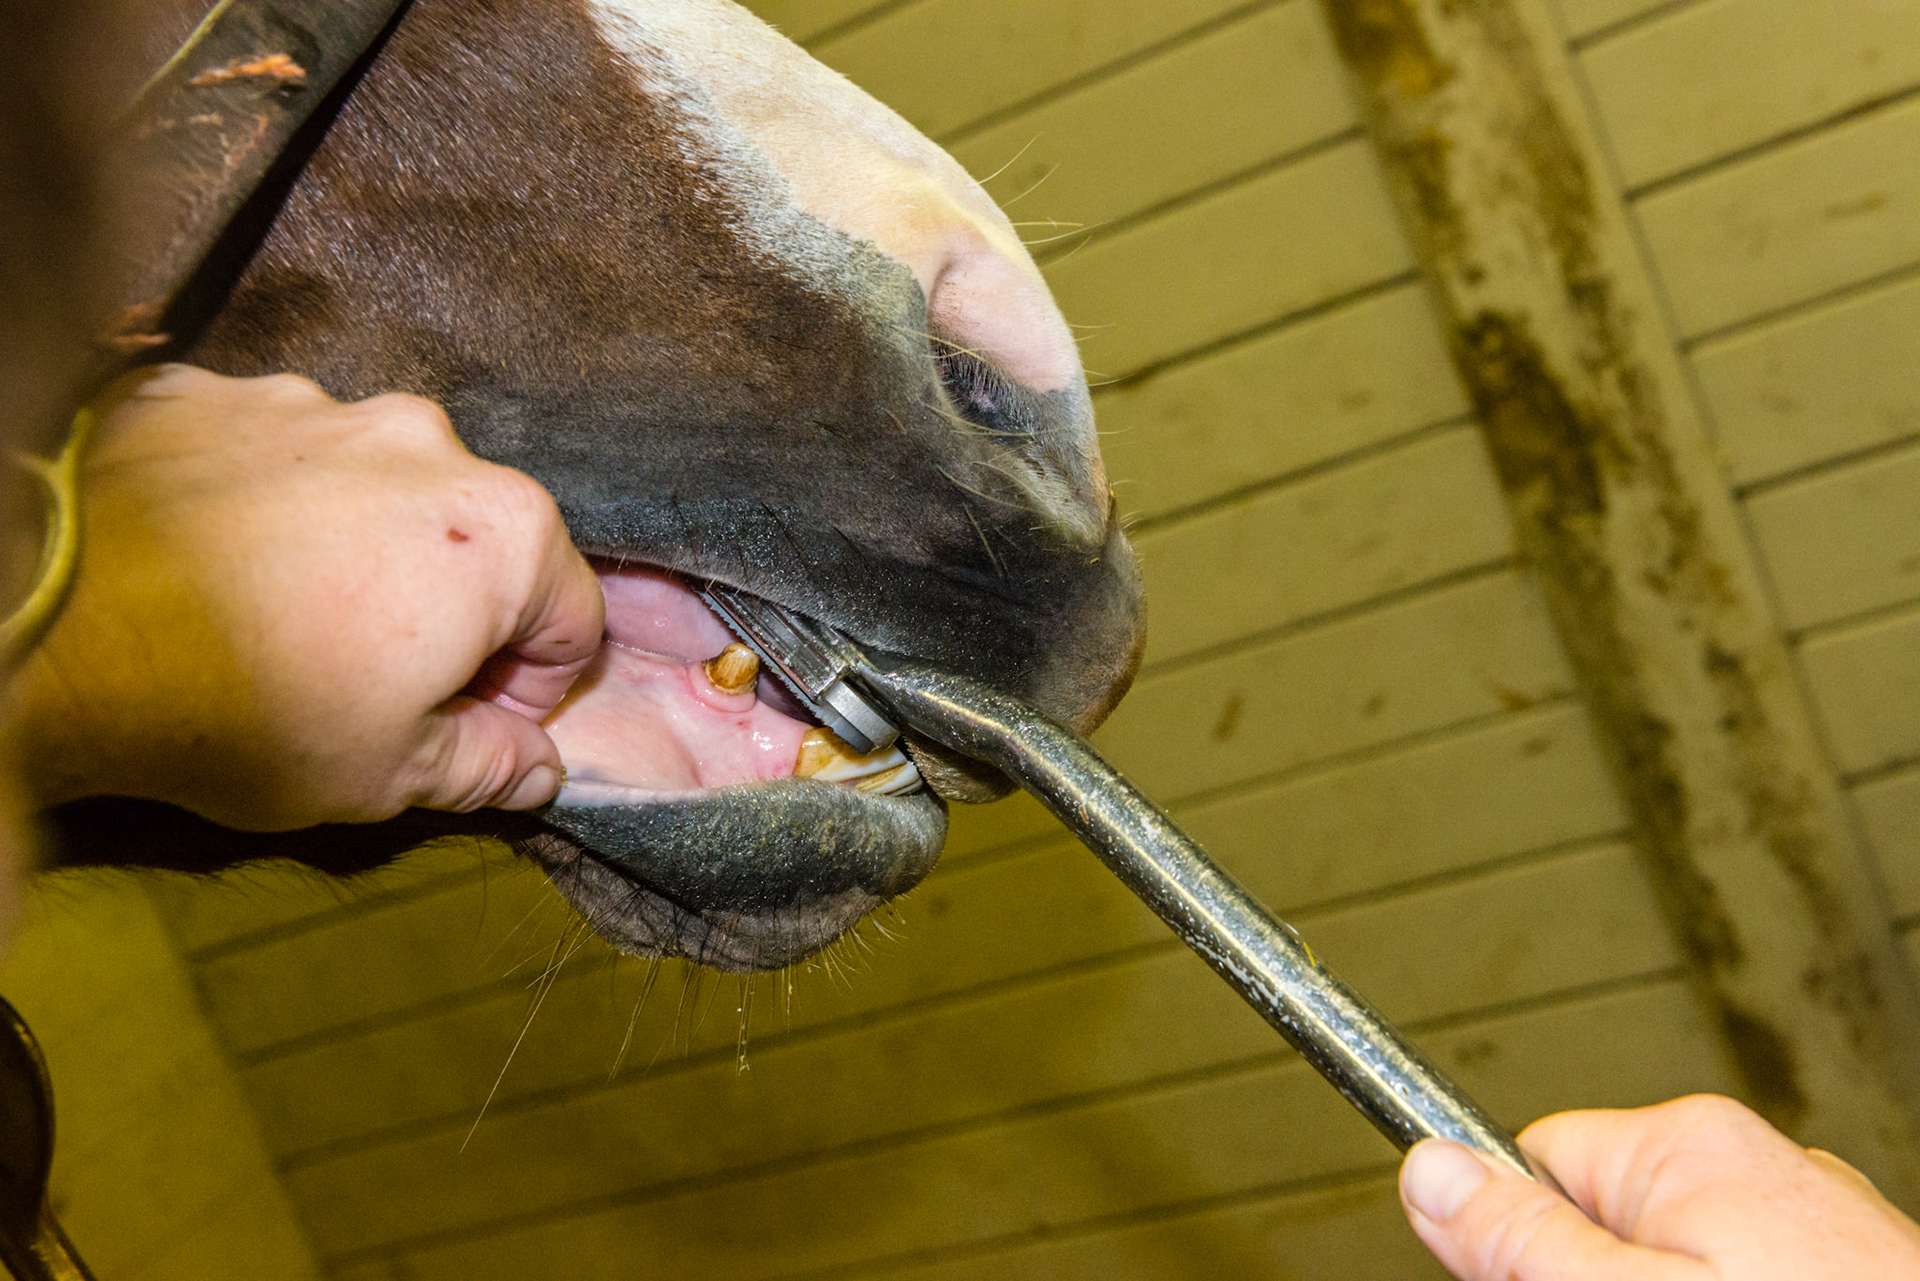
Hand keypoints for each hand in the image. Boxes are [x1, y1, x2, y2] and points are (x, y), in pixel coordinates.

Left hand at [11, 365, 603, 828]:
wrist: (51, 626)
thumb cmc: (243, 708)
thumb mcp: (386, 773)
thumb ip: (486, 766)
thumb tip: (537, 769)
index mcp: (500, 533)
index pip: (571, 618)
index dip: (531, 690)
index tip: (470, 725)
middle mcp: (426, 444)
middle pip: (481, 540)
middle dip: (450, 611)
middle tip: (376, 680)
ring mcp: (316, 406)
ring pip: (376, 490)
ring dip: (358, 549)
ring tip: (281, 618)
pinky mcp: (216, 394)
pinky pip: (273, 455)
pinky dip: (265, 503)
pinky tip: (217, 565)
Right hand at [1401, 1095, 1919, 1279]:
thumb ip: (1527, 1239)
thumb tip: (1427, 1170)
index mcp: (1690, 1146)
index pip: (1535, 1159)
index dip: (1521, 1243)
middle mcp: (1761, 1171)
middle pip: (1604, 1223)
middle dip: (1596, 1279)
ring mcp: (1819, 1236)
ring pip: (1679, 1266)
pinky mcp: (1852, 1277)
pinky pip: (1748, 1279)